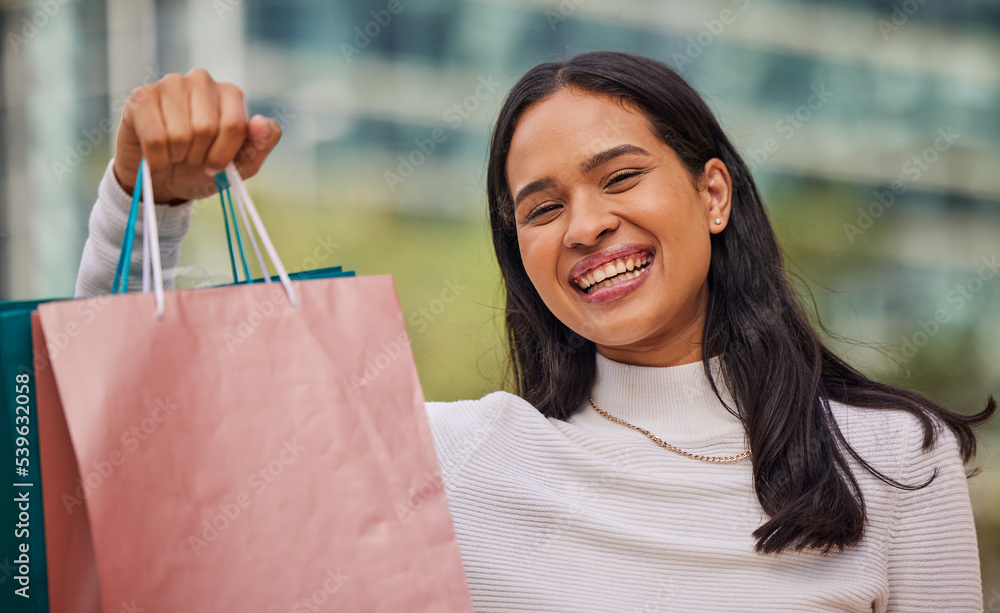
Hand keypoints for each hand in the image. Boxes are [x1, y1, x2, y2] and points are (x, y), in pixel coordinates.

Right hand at [112, 68, 281, 203]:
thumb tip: (262, 122)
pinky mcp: (141, 97)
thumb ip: (261, 145)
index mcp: (230, 93)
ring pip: (179, 134)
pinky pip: (155, 138)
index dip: (224, 155)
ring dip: (177, 156)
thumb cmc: (204, 167)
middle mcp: (201, 80)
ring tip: (175, 153)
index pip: (235, 125)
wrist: (162, 179)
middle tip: (191, 158)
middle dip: (199, 155)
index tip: (215, 166)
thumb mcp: (241, 165)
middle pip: (206, 128)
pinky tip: (155, 154)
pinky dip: (157, 158)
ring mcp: (169, 84)